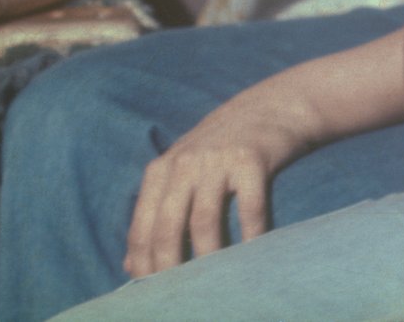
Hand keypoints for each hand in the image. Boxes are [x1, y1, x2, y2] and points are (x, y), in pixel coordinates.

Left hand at [123, 92, 313, 276]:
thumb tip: (130, 264)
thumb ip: (156, 213)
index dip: (144, 264)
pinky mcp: (253, 159)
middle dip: (170, 268)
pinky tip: (254, 252)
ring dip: (210, 257)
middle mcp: (185, 163)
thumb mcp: (183, 173)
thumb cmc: (223, 151)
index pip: (142, 227)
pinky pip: (250, 208)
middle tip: (179, 296)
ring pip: (205, 221)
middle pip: (168, 227)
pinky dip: (252, 235)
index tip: (151, 292)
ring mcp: (219, 159)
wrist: (273, 107)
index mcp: (161, 170)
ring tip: (216, 281)